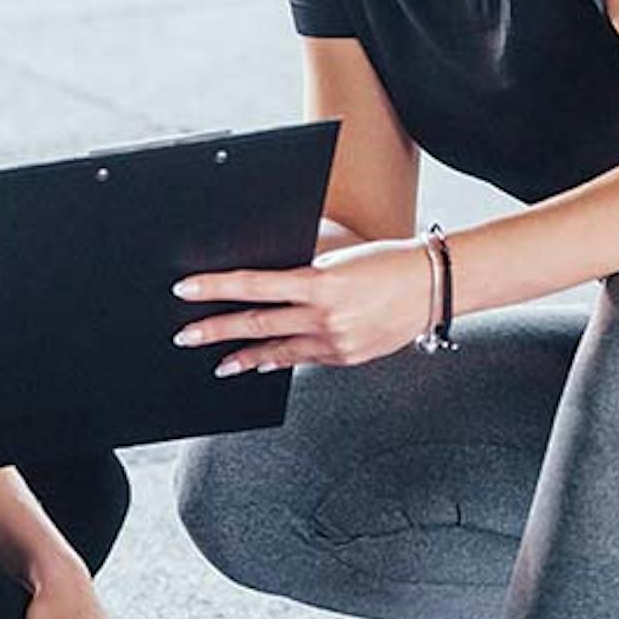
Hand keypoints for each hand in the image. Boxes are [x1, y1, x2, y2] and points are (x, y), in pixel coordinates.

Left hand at [172, 237, 434, 373]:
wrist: (432, 286)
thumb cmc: (387, 262)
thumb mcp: (338, 257)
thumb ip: (303, 270)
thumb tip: (264, 280)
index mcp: (318, 283)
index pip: (253, 285)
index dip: (215, 288)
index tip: (186, 290)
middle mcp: (323, 316)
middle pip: (256, 323)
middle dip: (215, 331)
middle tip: (185, 336)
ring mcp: (334, 342)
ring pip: (276, 351)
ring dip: (244, 356)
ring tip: (220, 362)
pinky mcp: (345, 358)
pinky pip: (302, 360)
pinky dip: (279, 359)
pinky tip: (263, 361)